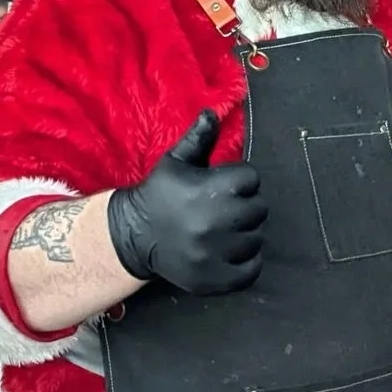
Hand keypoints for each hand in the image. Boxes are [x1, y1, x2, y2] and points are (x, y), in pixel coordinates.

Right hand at [106, 110, 266, 294]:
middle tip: (223, 209)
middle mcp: (215, 222)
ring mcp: (215, 253)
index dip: (240, 180)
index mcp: (211, 189)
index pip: (252, 178)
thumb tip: (212, 113)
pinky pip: (252, 270)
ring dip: (245, 234)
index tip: (223, 186)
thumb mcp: (175, 161)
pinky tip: (230, 252)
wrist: (132, 235)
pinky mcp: (214, 279)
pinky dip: (247, 262)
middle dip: (244, 206)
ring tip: (222, 230)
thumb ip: (198, 138)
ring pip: (256, 239)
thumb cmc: (159, 194)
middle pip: (259, 209)